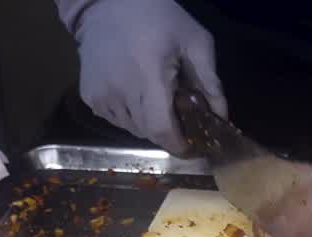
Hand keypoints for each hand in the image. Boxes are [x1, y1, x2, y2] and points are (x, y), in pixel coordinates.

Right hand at [55, 0, 226, 154]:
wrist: (107, 3)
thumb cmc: (158, 17)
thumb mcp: (195, 41)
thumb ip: (211, 81)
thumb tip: (221, 117)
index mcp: (149, 74)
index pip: (162, 129)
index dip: (179, 145)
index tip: (194, 146)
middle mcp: (121, 90)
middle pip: (149, 133)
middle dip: (168, 131)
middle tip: (179, 115)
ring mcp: (101, 95)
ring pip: (132, 129)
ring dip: (149, 123)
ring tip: (155, 98)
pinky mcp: (89, 97)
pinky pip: (116, 120)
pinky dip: (130, 115)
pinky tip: (134, 92)